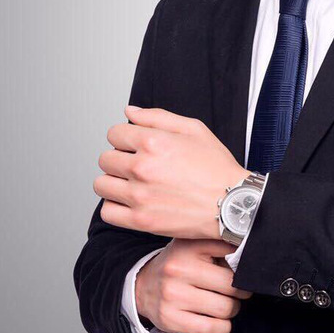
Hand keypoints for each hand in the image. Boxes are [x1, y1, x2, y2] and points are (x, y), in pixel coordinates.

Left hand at [95, 105, 250, 238]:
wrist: (231, 203)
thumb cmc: (216, 167)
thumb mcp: (194, 129)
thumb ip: (157, 116)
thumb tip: (130, 112)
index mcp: (154, 142)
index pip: (114, 133)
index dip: (125, 136)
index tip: (134, 144)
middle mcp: (142, 168)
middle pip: (105, 158)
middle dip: (119, 157)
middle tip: (136, 163)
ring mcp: (139, 196)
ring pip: (102, 184)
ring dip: (114, 181)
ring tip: (131, 182)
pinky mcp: (140, 220)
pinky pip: (107, 211)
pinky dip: (115, 205)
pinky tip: (130, 200)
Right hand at [135, 238, 253, 332]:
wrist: (144, 284)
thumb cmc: (178, 264)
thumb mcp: (196, 245)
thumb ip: (221, 246)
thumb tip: (250, 254)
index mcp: (190, 245)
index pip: (232, 251)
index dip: (244, 262)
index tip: (247, 266)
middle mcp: (179, 268)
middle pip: (231, 284)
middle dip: (240, 290)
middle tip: (237, 289)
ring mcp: (173, 294)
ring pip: (225, 308)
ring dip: (232, 309)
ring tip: (225, 302)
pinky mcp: (170, 318)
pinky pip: (209, 328)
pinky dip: (222, 327)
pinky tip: (220, 320)